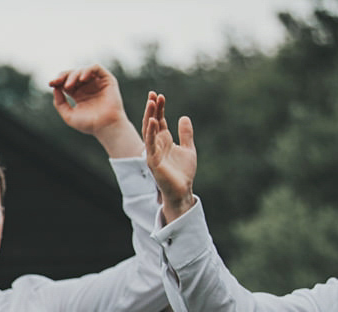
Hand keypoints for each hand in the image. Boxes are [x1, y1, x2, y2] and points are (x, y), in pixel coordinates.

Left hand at [49, 65, 140, 157]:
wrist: (106, 127)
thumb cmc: (89, 124)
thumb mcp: (68, 115)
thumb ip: (59, 103)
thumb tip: (55, 88)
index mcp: (78, 94)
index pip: (66, 82)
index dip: (58, 80)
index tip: (51, 84)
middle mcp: (87, 87)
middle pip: (72, 74)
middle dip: (64, 76)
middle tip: (58, 83)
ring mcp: (97, 82)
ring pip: (82, 70)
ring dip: (74, 75)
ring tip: (69, 85)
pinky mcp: (107, 80)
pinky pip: (96, 68)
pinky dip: (87, 70)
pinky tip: (82, 79)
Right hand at [142, 92, 196, 221]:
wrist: (183, 190)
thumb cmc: (183, 172)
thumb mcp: (188, 148)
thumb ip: (185, 134)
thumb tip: (183, 117)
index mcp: (164, 141)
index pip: (159, 121)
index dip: (159, 108)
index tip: (159, 95)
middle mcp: (156, 145)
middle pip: (151, 123)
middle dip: (152, 109)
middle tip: (152, 94)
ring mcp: (153, 153)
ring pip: (149, 131)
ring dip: (149, 116)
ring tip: (151, 102)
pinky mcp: (153, 162)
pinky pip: (150, 145)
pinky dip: (150, 133)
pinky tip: (153, 121)